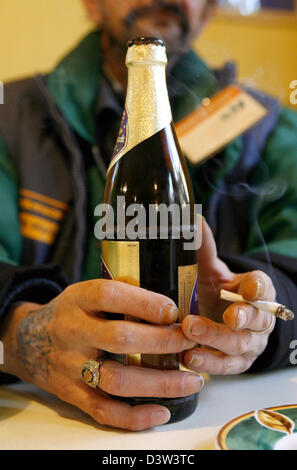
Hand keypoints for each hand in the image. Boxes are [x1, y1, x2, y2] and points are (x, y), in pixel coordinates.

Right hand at [0, 281, 202, 430]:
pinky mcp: (71, 393)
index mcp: (78, 300)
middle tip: (190, 343)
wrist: (28, 341)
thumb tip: (169, 305)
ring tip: (192, 381)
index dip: (145, 303)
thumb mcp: (86, 293)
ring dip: (159, 383)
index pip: (111, 296)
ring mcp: (71, 366)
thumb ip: (119, 295)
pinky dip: (135, 417)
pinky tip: (162, 412)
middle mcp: (73, 332)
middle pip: (119, 339)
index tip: (173, 312)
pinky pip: (103, 410)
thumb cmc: (70, 314)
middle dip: (162, 342)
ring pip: (117, 380)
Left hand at [181, 218, 275, 374]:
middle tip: (226, 315)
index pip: (263, 286)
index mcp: (257, 290)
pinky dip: (209, 364)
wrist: (221, 320)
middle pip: (257, 318)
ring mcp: (250, 343)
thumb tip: (191, 218)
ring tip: (191, 332)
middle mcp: (260, 318)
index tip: (249, 286)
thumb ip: (203, 248)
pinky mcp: (236, 363)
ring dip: (217, 339)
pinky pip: (226, 367)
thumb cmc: (218, 292)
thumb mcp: (212, 270)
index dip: (258, 286)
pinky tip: (188, 358)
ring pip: (240, 345)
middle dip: (242, 316)